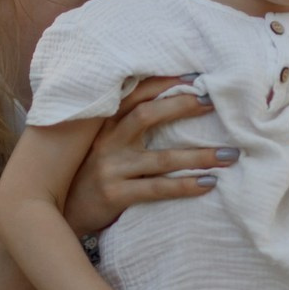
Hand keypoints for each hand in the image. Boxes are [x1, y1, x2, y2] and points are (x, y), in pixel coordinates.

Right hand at [62, 76, 233, 235]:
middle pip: (146, 115)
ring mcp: (110, 168)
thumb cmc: (90, 174)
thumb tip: (169, 105)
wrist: (59, 212)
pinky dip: (185, 185)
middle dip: (182, 106)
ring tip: (229, 154)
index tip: (195, 77)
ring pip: (161, 158)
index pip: (135, 94)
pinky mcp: (114, 195)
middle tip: (214, 102)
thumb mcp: (102, 145)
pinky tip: (209, 183)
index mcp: (105, 124)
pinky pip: (156, 188)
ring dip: (198, 155)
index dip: (164, 82)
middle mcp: (106, 141)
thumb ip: (125, 126)